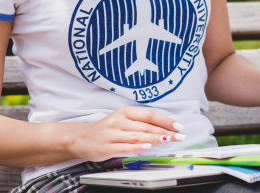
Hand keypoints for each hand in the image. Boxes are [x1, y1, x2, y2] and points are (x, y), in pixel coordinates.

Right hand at [67, 106, 184, 161]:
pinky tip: (148, 146)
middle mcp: (118, 121)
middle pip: (146, 126)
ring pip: (138, 135)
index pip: (149, 115)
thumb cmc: (106, 130)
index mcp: (125, 112)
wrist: (80, 138)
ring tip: (169, 139)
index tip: (178, 126)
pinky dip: (138, 146)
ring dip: (155, 138)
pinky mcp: (106, 147)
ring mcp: (112, 134)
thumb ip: (140, 123)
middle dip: (165, 131)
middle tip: (179, 135)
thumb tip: (163, 128)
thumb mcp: (122, 120)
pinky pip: (125, 146)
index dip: (165, 120)